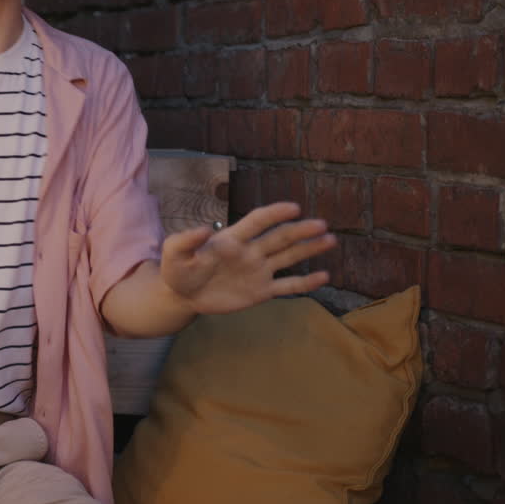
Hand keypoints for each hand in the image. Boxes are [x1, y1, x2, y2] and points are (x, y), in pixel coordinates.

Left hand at [159, 202, 335, 315]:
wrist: (181, 295)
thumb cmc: (177, 269)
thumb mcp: (174, 253)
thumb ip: (186, 240)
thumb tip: (205, 229)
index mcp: (232, 240)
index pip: (257, 222)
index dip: (274, 214)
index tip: (294, 208)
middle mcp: (250, 252)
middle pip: (279, 238)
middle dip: (300, 231)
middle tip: (322, 224)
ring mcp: (258, 271)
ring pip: (288, 258)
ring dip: (309, 249)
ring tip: (330, 240)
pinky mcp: (260, 291)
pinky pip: (287, 286)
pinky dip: (305, 283)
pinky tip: (324, 276)